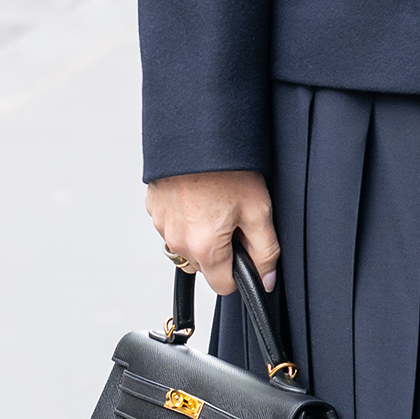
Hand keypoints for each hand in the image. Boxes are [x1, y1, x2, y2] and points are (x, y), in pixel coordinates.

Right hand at [144, 170, 278, 296]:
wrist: (198, 132)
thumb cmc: (228, 168)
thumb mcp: (258, 210)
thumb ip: (266, 251)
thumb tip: (266, 279)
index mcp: (205, 247)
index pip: (223, 286)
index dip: (240, 272)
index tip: (245, 250)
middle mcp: (178, 242)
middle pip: (203, 266)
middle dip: (220, 252)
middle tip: (233, 219)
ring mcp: (162, 225)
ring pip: (185, 247)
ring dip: (199, 236)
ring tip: (214, 204)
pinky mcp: (153, 208)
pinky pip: (171, 226)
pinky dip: (184, 218)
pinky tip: (198, 196)